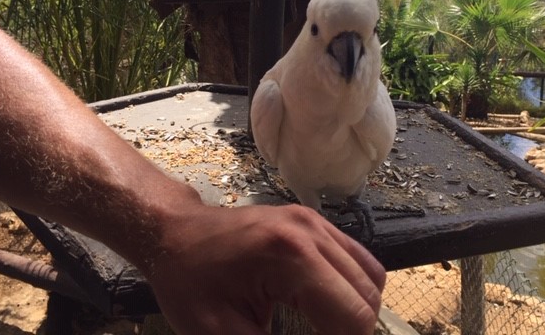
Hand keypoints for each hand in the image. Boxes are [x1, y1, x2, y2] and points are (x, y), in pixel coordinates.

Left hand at [147, 203, 385, 334]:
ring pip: (370, 275)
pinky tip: (325, 304)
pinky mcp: (314, 221)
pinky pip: (356, 258)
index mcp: (292, 257)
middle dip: (352, 332)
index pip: (354, 316)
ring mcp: (315, 222)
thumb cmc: (189, 283)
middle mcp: (312, 232)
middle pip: (368, 297)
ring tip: (324, 330)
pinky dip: (351, 288)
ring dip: (355, 311)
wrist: (174, 233)